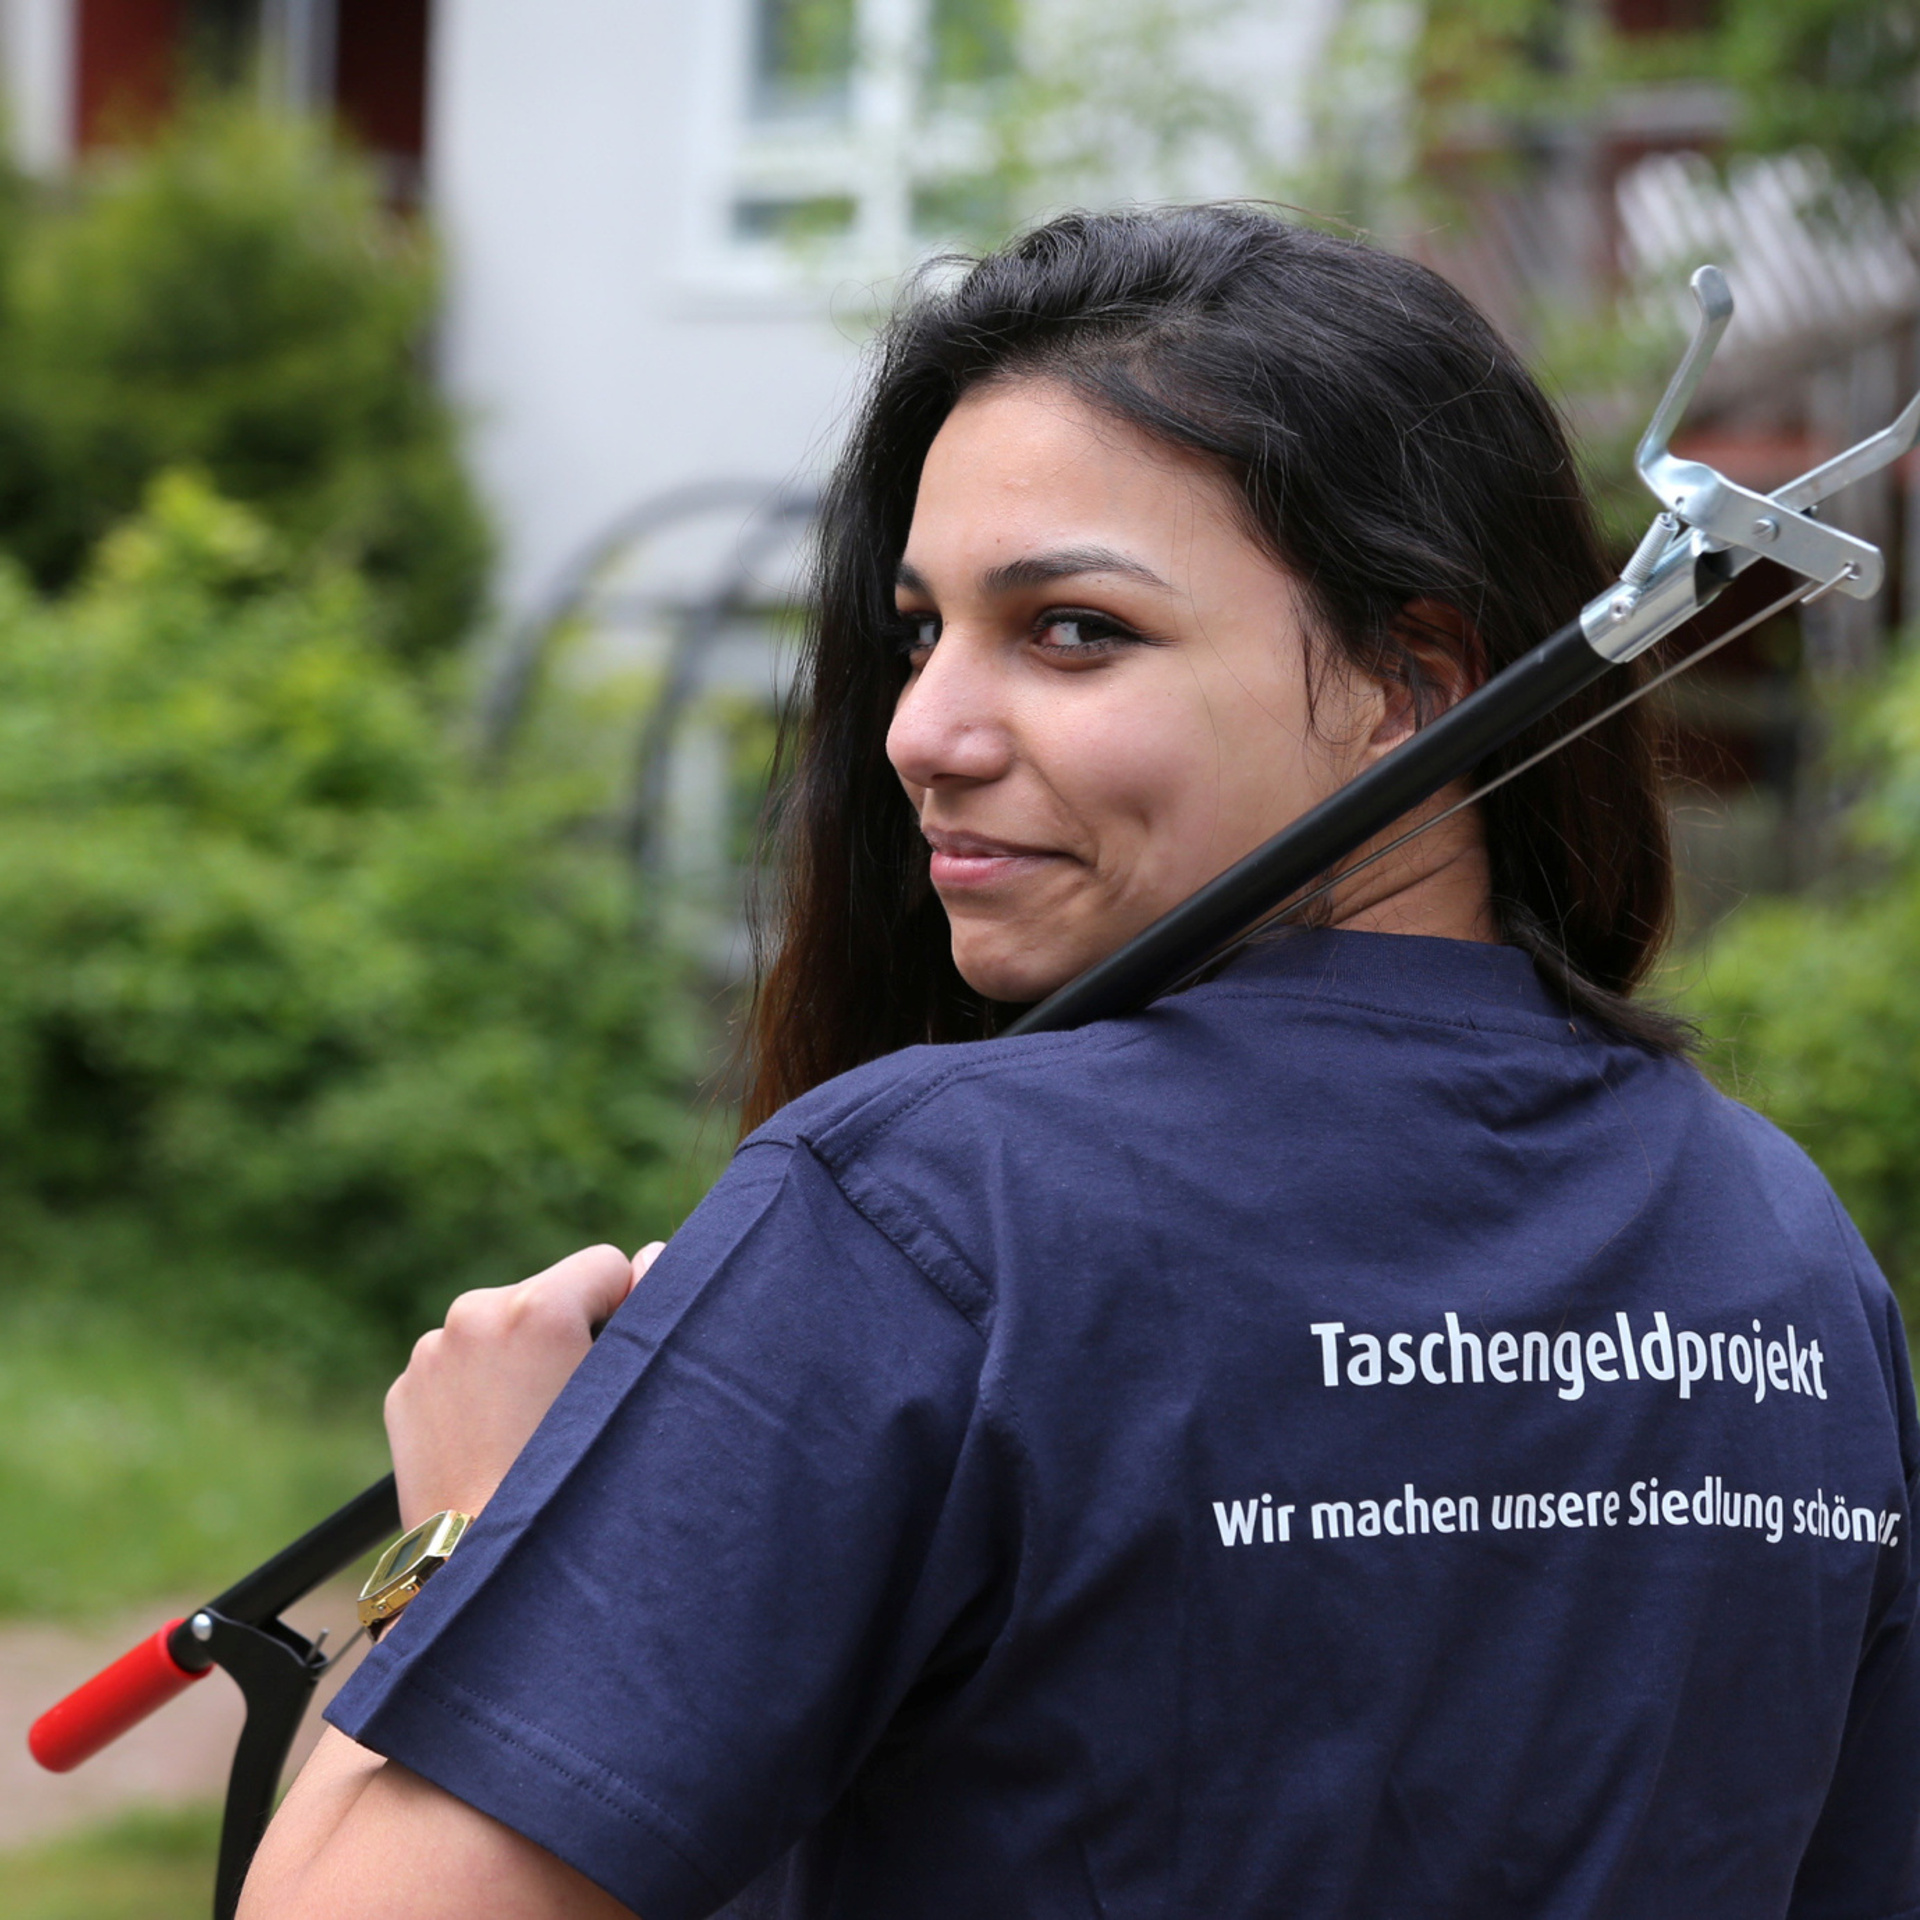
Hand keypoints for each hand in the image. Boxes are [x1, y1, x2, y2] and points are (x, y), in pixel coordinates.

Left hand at [385, 1242, 664, 1529]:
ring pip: (500, 1331)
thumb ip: (650, 1306)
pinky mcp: (404, 1389)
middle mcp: (473, 1314)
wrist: (483, 1573)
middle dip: (566, 1335)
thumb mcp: (631, 1394)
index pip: (605, 1265)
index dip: (624, 1311)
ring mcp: (430, 1353)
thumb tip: (649, 1256)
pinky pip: (459, 1366)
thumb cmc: (575, 1489)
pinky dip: (478, 1391)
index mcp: (535, 1307)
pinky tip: (492, 1442)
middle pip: (548, 1295)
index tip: (613, 1368)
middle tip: (570, 1411)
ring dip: (519, 1362)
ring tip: (530, 1433)